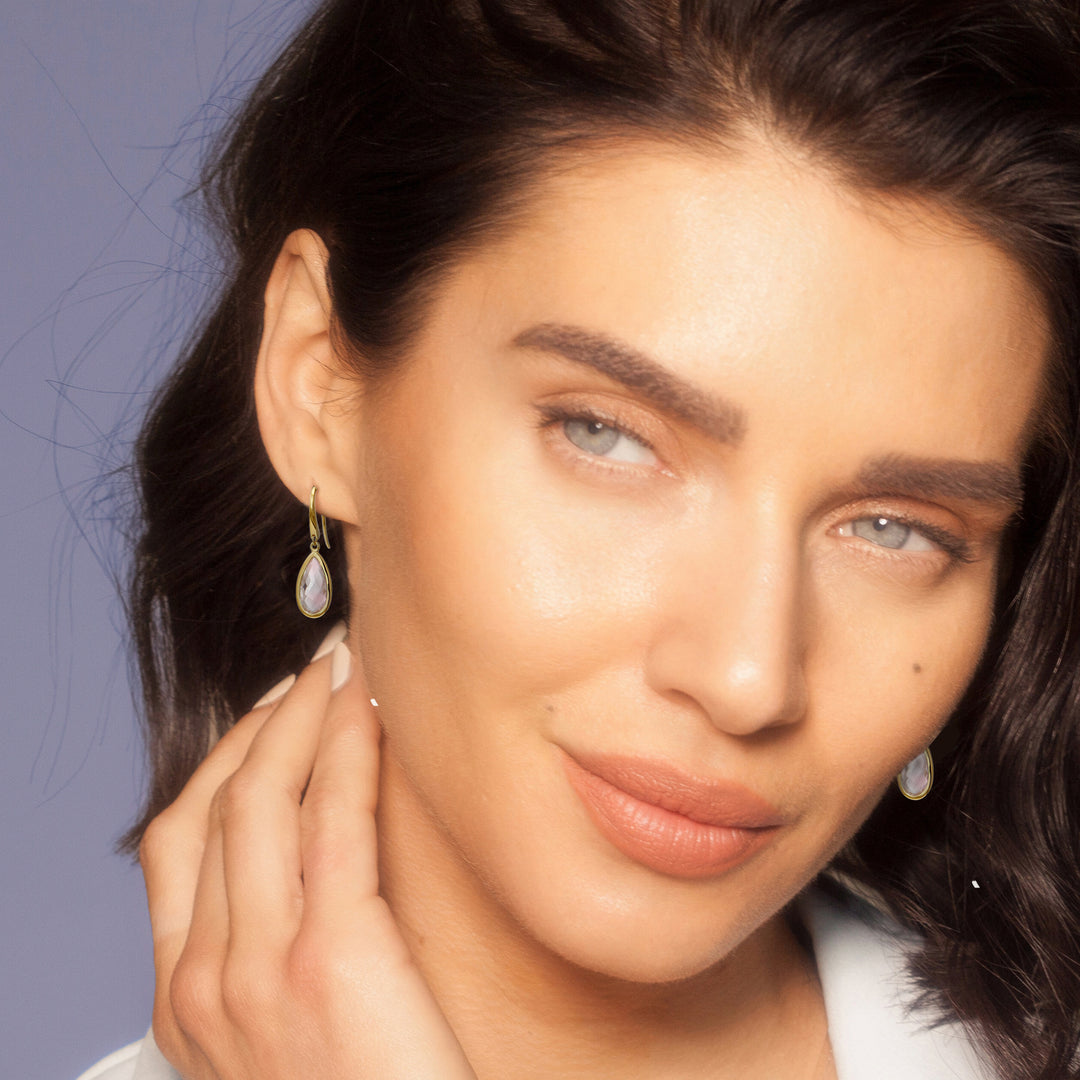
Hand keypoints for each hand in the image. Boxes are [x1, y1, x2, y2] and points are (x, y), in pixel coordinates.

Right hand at [140, 629, 476, 1078]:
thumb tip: (313, 853)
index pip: (177, 843)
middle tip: (311, 672)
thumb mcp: (292, 1031)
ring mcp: (258, 971)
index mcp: (187, 1002)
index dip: (221, 762)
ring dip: (301, 718)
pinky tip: (371, 712)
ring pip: (264, 800)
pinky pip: (333, 822)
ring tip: (341, 669)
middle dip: (262, 723)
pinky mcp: (331, 958)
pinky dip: (346, 751)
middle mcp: (205, 982)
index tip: (270, 713)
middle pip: (217, 807)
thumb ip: (277, 951)